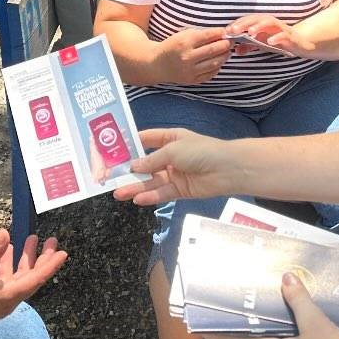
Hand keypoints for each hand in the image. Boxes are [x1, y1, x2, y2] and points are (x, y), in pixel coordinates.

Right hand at [0, 231, 66, 331]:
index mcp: (7, 298)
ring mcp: (0, 301)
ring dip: (25, 259)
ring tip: (32, 239)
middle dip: (42, 259)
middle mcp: (8, 301)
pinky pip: (7, 279)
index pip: (36, 279)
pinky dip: (9, 264)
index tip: (63, 253)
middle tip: (52, 241)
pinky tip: (8, 248)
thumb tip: (6, 234)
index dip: (50, 265)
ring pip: (19, 277)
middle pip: (32, 278)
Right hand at [112, 127, 248, 206]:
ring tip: (118, 193)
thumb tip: (133, 166)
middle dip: (129, 171)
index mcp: (170, 139)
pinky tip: (137, 199)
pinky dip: (150, 196)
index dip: (130, 144)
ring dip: (135, 187)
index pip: (146, 140)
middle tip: (110, 178)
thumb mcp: (173, 150)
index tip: (111, 150)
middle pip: (146, 164)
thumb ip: (152, 160)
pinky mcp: (180, 190)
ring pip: (151, 181)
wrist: (228, 169)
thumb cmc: (201, 151)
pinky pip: (162, 193)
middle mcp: (170, 156)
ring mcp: (175, 174)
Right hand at [154, 27, 230, 84]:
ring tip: (227, 51)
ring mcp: (189, 70)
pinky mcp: (192, 80)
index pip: (208, 36)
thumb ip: (201, 34)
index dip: (221, 33)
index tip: (227, 32)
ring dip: (224, 56)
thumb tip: (221, 34)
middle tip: (231, 42)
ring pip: (214, 63)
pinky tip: (219, 61)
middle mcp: (187, 57)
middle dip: (225, 45)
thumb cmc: (172, 46)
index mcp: (184, 42)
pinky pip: (210, 74)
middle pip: (213, 50)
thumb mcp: (183, 35)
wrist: (157, 64)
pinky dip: (217, 67)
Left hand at [205, 272, 338, 338]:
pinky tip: (288, 321)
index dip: (212, 332)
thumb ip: (298, 300)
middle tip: (232, 302)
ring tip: (260, 304)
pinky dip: (277, 335)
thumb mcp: (315, 323)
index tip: (196, 321)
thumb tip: (285, 278)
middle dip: (237, 324)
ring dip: (259, 329)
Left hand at [224, 13, 311, 56]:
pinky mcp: (290, 36)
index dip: (236, 24)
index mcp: (262, 24)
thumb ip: (249, 46)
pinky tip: (269, 42)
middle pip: (255, 18)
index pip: (247, 20)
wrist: (301, 43)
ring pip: (269, 22)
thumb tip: (235, 51)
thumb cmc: (279, 41)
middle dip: (244, 23)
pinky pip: (283, 35)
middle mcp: (270, 23)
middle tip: (233, 30)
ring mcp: (280, 28)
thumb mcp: (261, 44)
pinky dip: (276, 37)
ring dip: (259, 26)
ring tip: (250, 32)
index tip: (226, 31)